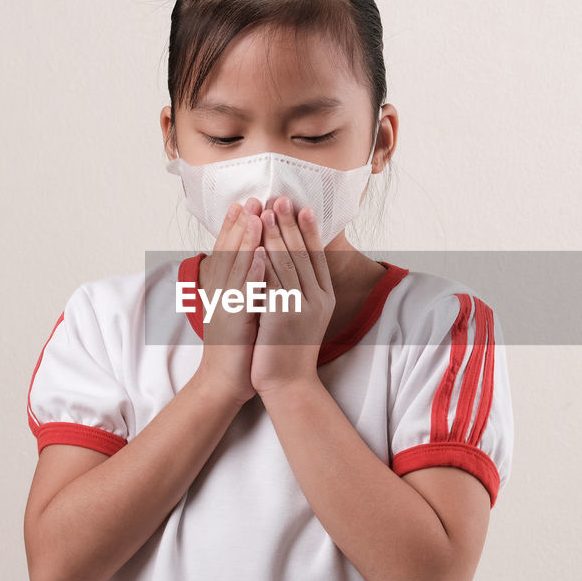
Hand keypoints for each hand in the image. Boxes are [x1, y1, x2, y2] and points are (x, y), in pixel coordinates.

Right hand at [194, 198, 265, 404]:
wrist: (226, 381)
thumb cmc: (239, 347)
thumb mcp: (241, 309)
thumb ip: (246, 286)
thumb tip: (258, 263)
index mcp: (222, 289)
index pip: (227, 250)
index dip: (235, 226)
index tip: (245, 202)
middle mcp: (220, 293)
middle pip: (229, 251)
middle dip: (241, 223)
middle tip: (253, 198)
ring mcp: (225, 306)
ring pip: (235, 267)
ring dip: (246, 240)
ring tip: (257, 215)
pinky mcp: (234, 323)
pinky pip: (244, 294)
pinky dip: (251, 274)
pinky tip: (261, 256)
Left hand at [251, 196, 335, 396]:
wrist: (288, 384)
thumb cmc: (289, 349)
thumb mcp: (302, 314)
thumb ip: (301, 289)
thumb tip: (293, 262)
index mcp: (324, 296)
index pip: (317, 255)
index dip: (309, 229)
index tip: (302, 205)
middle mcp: (318, 298)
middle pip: (303, 252)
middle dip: (290, 223)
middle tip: (280, 197)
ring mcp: (302, 306)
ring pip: (288, 262)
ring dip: (276, 233)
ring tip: (267, 210)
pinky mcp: (284, 315)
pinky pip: (273, 281)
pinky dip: (265, 259)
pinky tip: (257, 242)